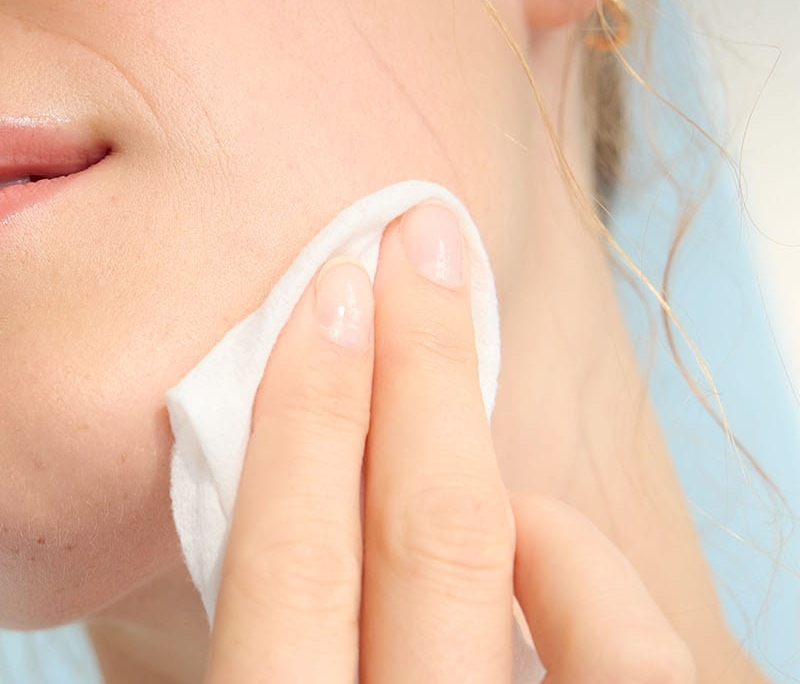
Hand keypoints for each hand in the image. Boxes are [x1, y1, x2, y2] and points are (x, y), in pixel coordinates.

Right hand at [202, 201, 694, 681]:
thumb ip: (251, 634)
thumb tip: (258, 488)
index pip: (288, 563)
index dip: (306, 417)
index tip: (328, 294)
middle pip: (423, 539)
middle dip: (423, 369)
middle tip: (418, 242)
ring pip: (541, 588)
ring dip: (502, 483)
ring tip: (470, 453)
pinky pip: (633, 653)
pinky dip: (587, 577)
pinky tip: (542, 554)